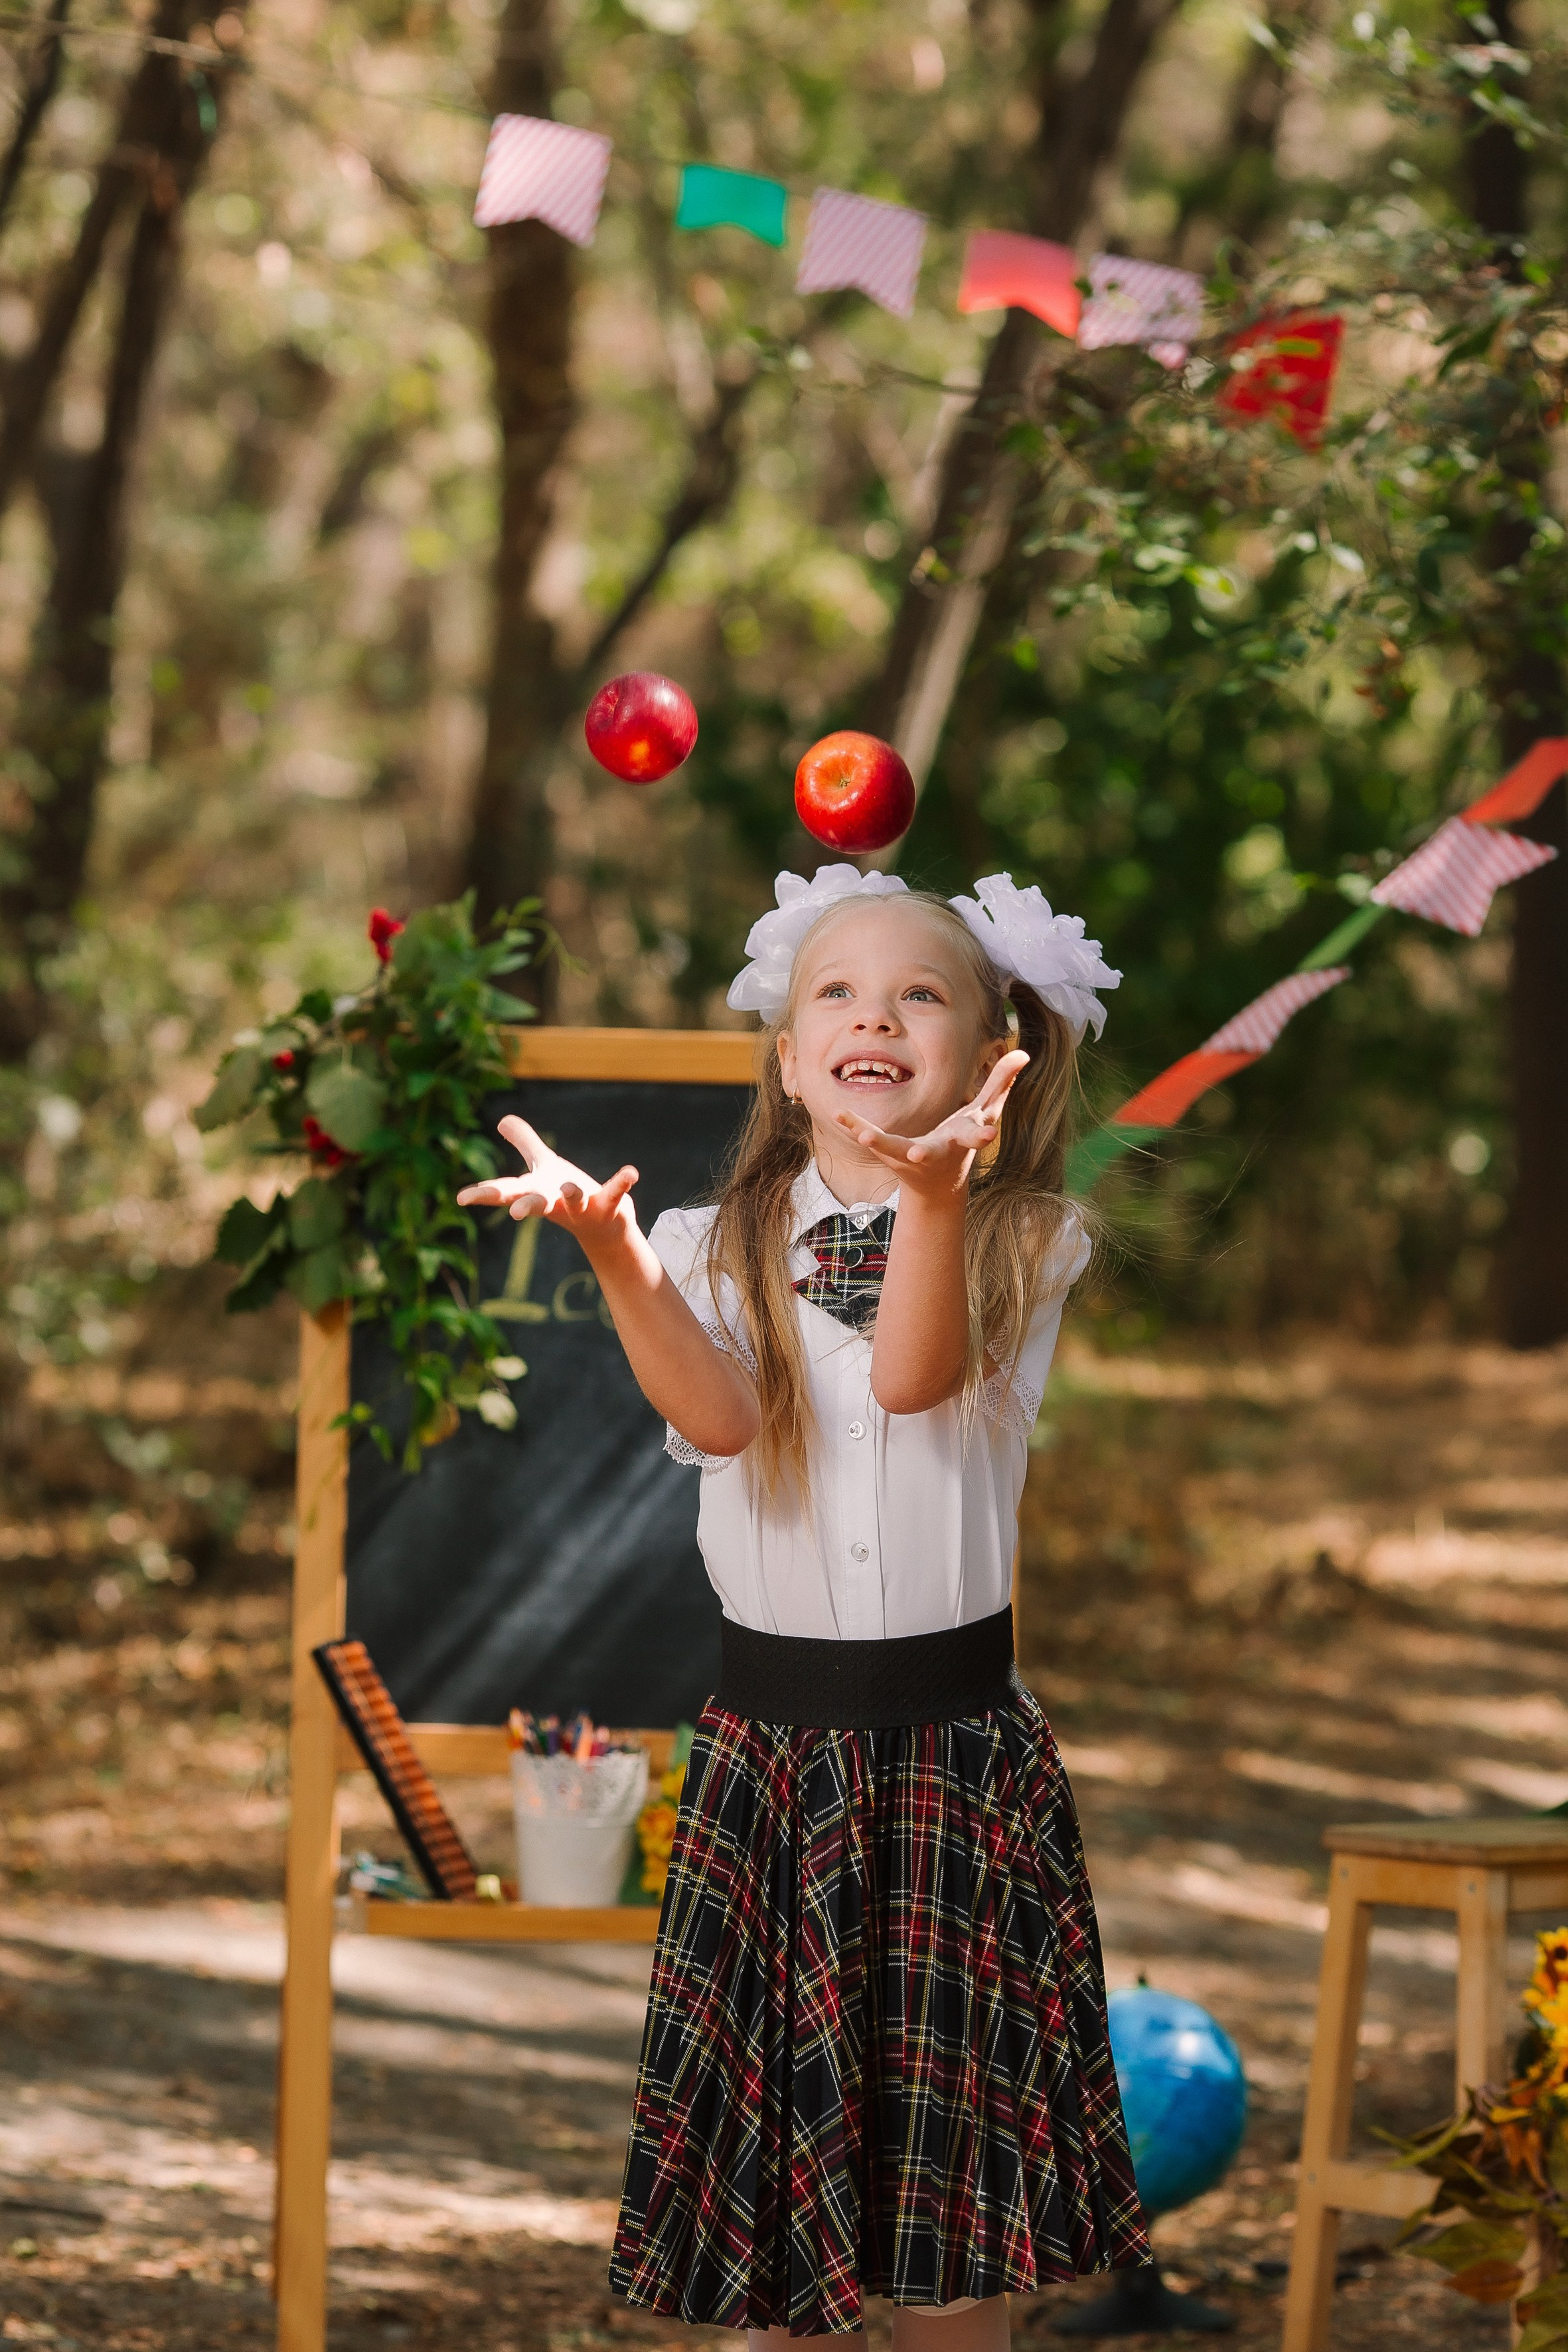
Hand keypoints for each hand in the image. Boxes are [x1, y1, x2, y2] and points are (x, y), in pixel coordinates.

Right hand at [456, 1116, 638, 1248]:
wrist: (603, 1227)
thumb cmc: (567, 1196)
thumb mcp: (544, 1167)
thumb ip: (524, 1143)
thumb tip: (502, 1119)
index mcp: (537, 1191)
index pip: (506, 1192)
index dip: (484, 1193)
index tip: (461, 1198)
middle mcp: (556, 1202)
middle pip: (535, 1203)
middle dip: (524, 1205)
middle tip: (514, 1212)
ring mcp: (582, 1206)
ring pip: (573, 1200)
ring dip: (570, 1194)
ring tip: (567, 1186)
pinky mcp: (608, 1205)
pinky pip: (615, 1193)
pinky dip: (621, 1183)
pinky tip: (631, 1173)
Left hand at [833, 1049, 1028, 1201]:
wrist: (939, 1185)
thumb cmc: (965, 1140)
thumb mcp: (986, 1112)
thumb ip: (1002, 1081)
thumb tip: (1023, 1051)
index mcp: (964, 1139)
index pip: (976, 1136)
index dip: (983, 1135)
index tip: (990, 1135)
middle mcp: (938, 1150)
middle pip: (935, 1151)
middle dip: (928, 1153)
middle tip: (919, 1155)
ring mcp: (912, 1155)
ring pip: (895, 1149)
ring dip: (881, 1143)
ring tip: (866, 1137)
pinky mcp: (891, 1154)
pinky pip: (871, 1138)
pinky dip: (856, 1126)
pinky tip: (838, 1114)